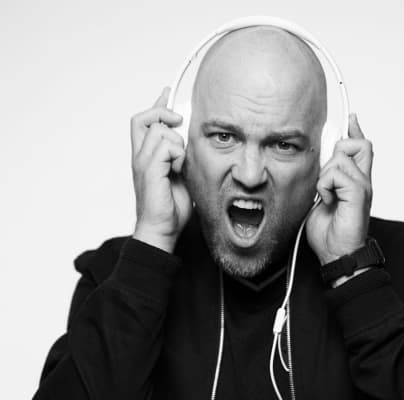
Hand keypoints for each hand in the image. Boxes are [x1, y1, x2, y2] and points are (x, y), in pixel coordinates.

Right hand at [131, 87, 191, 252]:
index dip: (156, 105)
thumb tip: (188, 141)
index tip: (166, 92)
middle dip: (163, 114)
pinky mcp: (150, 169)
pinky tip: (178, 170)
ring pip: (160, 130)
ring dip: (177, 142)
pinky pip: (167, 146)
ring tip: (179, 163)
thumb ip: (179, 156)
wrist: (162, 229)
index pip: (144, 122)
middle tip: (179, 123)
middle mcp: (139, 156)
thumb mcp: (180, 175)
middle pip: (144, 118)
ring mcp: (142, 162)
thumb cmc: (170, 207)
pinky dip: (178, 155)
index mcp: (145, 156)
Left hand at [306, 113, 372, 264]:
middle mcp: (363, 181)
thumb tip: (319, 163)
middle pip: (359, 143)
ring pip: (341, 157)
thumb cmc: (330, 231)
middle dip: (338, 149)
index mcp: (356, 181)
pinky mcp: (359, 193)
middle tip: (328, 174)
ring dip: (325, 175)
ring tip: (325, 195)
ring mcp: (363, 186)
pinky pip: (337, 174)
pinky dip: (325, 185)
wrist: (337, 254)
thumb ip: (325, 178)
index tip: (351, 116)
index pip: (361, 147)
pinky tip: (327, 200)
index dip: (356, 130)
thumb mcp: (322, 197)